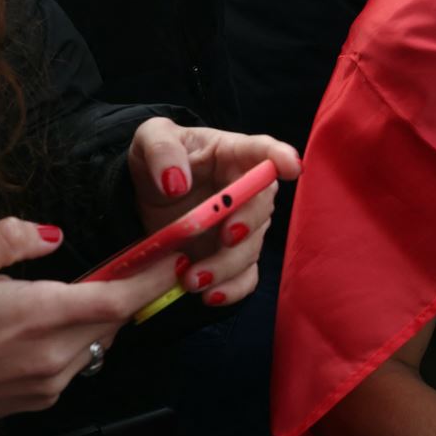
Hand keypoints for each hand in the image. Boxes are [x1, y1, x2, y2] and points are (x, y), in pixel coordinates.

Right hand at [0, 218, 181, 421]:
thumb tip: (53, 235)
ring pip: (98, 342)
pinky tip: (48, 327)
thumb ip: (9, 238)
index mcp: (40, 316)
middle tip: (135, 263)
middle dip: (130, 291)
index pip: (122, 297)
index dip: (155, 276)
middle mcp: (52, 356)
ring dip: (99, 318)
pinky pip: (75, 364)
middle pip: (116, 319)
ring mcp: (46, 384)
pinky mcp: (35, 401)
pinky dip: (76, 341)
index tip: (176, 256)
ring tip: (75, 294)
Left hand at [127, 119, 299, 307]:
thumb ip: (160, 148)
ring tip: (191, 280)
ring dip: (226, 266)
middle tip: (225, 237)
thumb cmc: (158, 160)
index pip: (263, 151)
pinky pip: (244, 276)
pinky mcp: (230, 256)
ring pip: (250, 248)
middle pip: (261, 208)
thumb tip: (176, 183)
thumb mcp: (149, 138)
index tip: (291, 167)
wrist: (144, 195)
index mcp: (233, 154)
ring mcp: (241, 226)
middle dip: (248, 225)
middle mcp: (247, 191)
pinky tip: (211, 297)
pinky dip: (233, 289)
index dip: (281, 157)